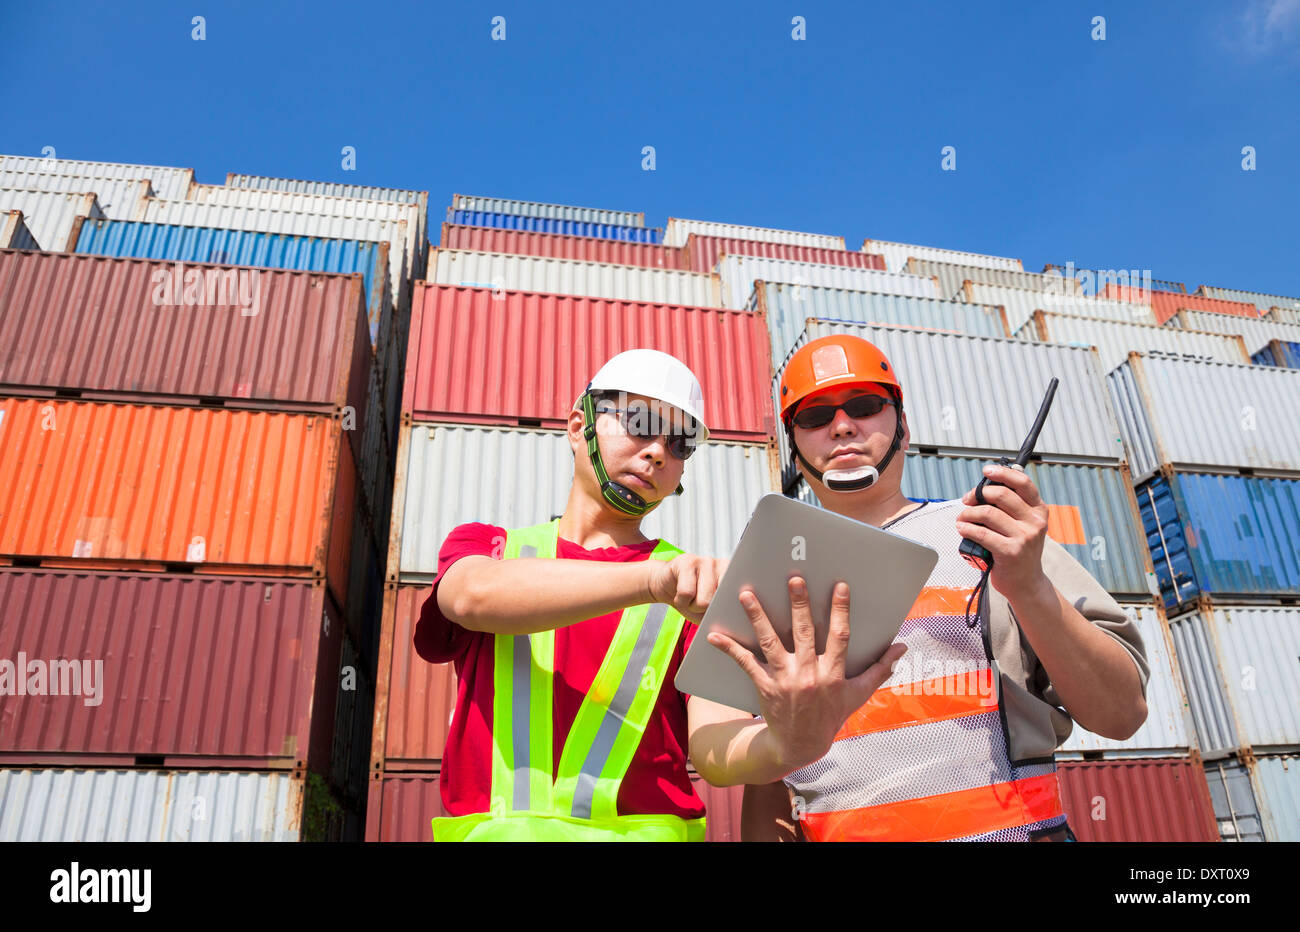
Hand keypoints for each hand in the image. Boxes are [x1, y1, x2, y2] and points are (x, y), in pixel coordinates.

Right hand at [647, 554, 728, 622]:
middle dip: (708, 610)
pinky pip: (686, 593)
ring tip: (690, 599)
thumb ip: (724, 615)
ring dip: (693, 607)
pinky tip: (680, 595)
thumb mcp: (711, 611)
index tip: (730, 613)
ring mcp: (706, 561)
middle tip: (700, 604)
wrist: (666, 585)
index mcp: (734, 577)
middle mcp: (723, 565)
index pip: (741, 596)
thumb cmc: (692, 599)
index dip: (733, 610)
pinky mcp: (687, 561)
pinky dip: (680, 601)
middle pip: (722, 602)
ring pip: (704, 600)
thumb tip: (731, 623)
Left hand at [705, 576, 906, 772]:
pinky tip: (714, 634)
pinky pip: (745, 663)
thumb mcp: (858, 695)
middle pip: (803, 633)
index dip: (840, 611)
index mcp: (834, 674)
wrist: (800, 745)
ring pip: (770, 642)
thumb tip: (902, 647)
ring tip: (747, 594)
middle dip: (799, 604)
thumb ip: (880, 669)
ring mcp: (785, 680)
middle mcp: (810, 674)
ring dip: (758, 616)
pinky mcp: (764, 686)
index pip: (840, 636)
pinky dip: (729, 649)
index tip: (840, 586)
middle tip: (793, 578)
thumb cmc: (831, 715)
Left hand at [957, 463, 1052, 600]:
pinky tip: (962, 528)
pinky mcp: (1011, 552)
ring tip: (962, 518)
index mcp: (1039, 510)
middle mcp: (1035, 522)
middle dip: (978, 494)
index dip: (1002, 473)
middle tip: (967, 500)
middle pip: (1001, 495)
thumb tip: (986, 485)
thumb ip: (1011, 506)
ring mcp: (1024, 537)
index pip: (1023, 483)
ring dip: (968, 513)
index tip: (986, 470)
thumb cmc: (1018, 549)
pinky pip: (982, 533)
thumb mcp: (1024, 524)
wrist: (1026, 582)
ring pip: (988, 513)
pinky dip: (967, 528)